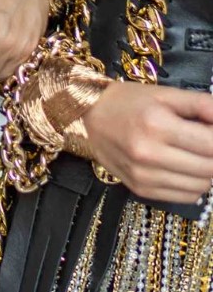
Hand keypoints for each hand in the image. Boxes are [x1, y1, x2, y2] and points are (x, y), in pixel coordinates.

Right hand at [83, 80, 212, 203]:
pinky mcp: (141, 190)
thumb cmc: (130, 101)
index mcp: (157, 124)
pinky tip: (187, 168)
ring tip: (198, 154)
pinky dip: (195, 185)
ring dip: (208, 171)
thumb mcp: (165, 94)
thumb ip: (201, 105)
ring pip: (201, 186)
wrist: (90, 116)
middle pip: (209, 167)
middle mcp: (149, 154)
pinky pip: (186, 197)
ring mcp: (144, 176)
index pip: (211, 144)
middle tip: (208, 142)